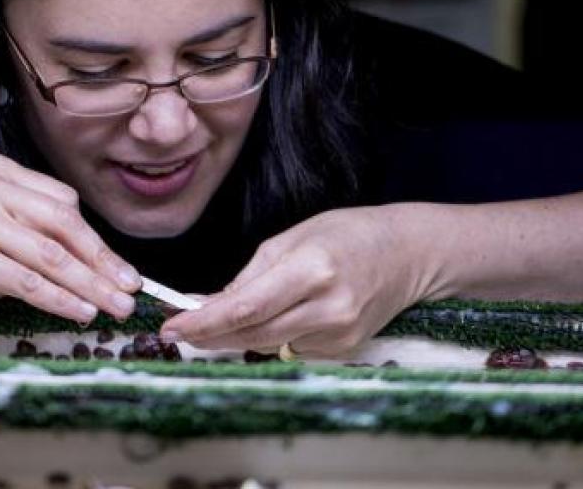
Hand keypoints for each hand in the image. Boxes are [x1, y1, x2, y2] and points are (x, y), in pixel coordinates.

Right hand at [0, 153, 140, 333]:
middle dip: (103, 264)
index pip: (64, 205)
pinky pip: (28, 280)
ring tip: (115, 307)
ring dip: (90, 286)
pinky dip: (60, 299)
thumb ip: (41, 236)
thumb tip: (105, 265)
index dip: (99, 242)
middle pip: (63, 227)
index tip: (123, 271)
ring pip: (51, 256)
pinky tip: (81, 313)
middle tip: (131, 291)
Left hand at [159, 206, 448, 356]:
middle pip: (252, 333)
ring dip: (238, 335)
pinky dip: (274, 335)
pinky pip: (292, 347)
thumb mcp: (294, 237)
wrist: (409, 253)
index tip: (173, 326)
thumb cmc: (349, 234)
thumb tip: (212, 303)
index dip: (205, 322)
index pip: (247, 306)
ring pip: (268, 345)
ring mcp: (340, 333)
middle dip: (211, 334)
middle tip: (181, 328)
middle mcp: (328, 306)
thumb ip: (252, 273)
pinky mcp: (346, 349)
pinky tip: (282, 315)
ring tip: (223, 318)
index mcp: (311, 268)